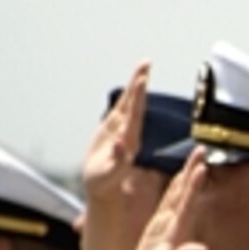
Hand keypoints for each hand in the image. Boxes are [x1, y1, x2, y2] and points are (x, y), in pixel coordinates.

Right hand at [82, 61, 148, 202]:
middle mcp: (129, 131)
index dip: (138, 97)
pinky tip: (134, 81)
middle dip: (140, 83)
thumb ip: (118, 160)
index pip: (135, 114)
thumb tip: (123, 144)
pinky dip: (128, 94)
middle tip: (146, 64)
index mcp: (130, 141)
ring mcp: (123, 128)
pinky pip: (123, 107)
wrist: (103, 185)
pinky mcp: (116, 128)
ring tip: (144, 66)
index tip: (142, 80)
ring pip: (131, 102)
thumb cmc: (105, 182)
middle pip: (136, 103)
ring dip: (137, 84)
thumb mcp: (110, 174)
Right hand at [129, 148, 207, 249]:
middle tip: (203, 148)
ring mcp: (169, 228)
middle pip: (186, 194)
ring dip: (185, 175)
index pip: (187, 205)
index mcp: (178, 235)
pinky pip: (167, 204)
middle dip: (193, 171)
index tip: (202, 166)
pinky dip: (172, 188)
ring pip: (177, 195)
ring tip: (195, 155)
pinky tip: (178, 177)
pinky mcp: (159, 230)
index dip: (193, 186)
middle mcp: (176, 228)